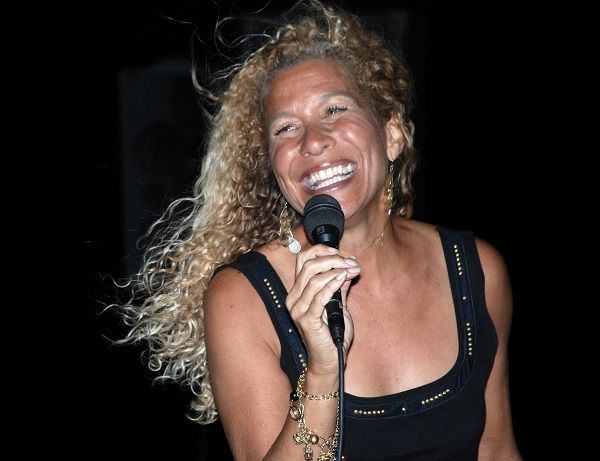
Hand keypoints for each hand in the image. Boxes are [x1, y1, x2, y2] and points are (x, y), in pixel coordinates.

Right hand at [285, 243, 358, 374]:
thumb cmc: (333, 336)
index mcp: (297, 291)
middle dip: (332, 259)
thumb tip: (349, 265)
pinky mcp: (306, 320)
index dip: (321, 251)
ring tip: (352, 269)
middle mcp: (293, 298)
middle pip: (308, 265)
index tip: (340, 252)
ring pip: (314, 278)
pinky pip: (319, 296)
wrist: (330, 362)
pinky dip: (333, 284)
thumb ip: (340, 286)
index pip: (302, 260)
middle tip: (351, 262)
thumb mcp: (339, 305)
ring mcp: (298, 309)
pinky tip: (344, 278)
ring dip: (337, 269)